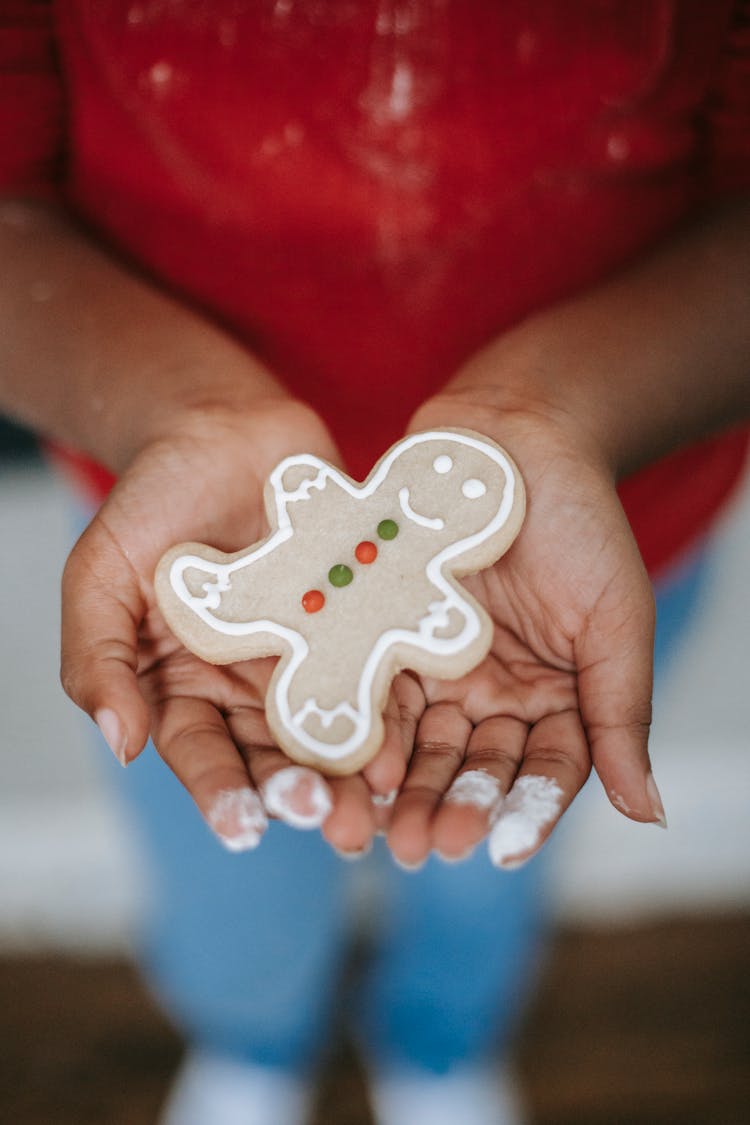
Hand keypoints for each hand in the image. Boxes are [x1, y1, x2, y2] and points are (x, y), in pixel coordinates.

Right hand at [60, 397, 408, 854]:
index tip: (242, 827)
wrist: (225, 428)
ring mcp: (310, 657)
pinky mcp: (359, 624)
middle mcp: (250, 687)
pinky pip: (380, 670)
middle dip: (297, 793)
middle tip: (323, 818)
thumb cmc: (152, 498)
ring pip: (334, 726)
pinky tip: (415, 734)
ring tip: (377, 801)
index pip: (201, 754)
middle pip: (274, 756)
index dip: (219, 791)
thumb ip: (98, 658)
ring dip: (356, 768)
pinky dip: (397, 705)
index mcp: (183, 688)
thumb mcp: (101, 574)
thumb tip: (120, 744)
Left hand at [384, 394, 665, 869]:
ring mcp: (439, 669)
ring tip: (384, 826)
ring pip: (421, 743)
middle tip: (427, 846)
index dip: (526, 809)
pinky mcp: (387, 637)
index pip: (546, 770)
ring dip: (404, 786)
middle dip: (451, 806)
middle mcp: (495, 695)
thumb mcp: (615, 622)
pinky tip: (354, 760)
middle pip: (474, 766)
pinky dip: (366, 728)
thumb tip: (650, 814)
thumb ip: (621, 716)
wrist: (513, 441)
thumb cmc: (581, 525)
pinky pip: (374, 690)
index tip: (502, 849)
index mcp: (557, 698)